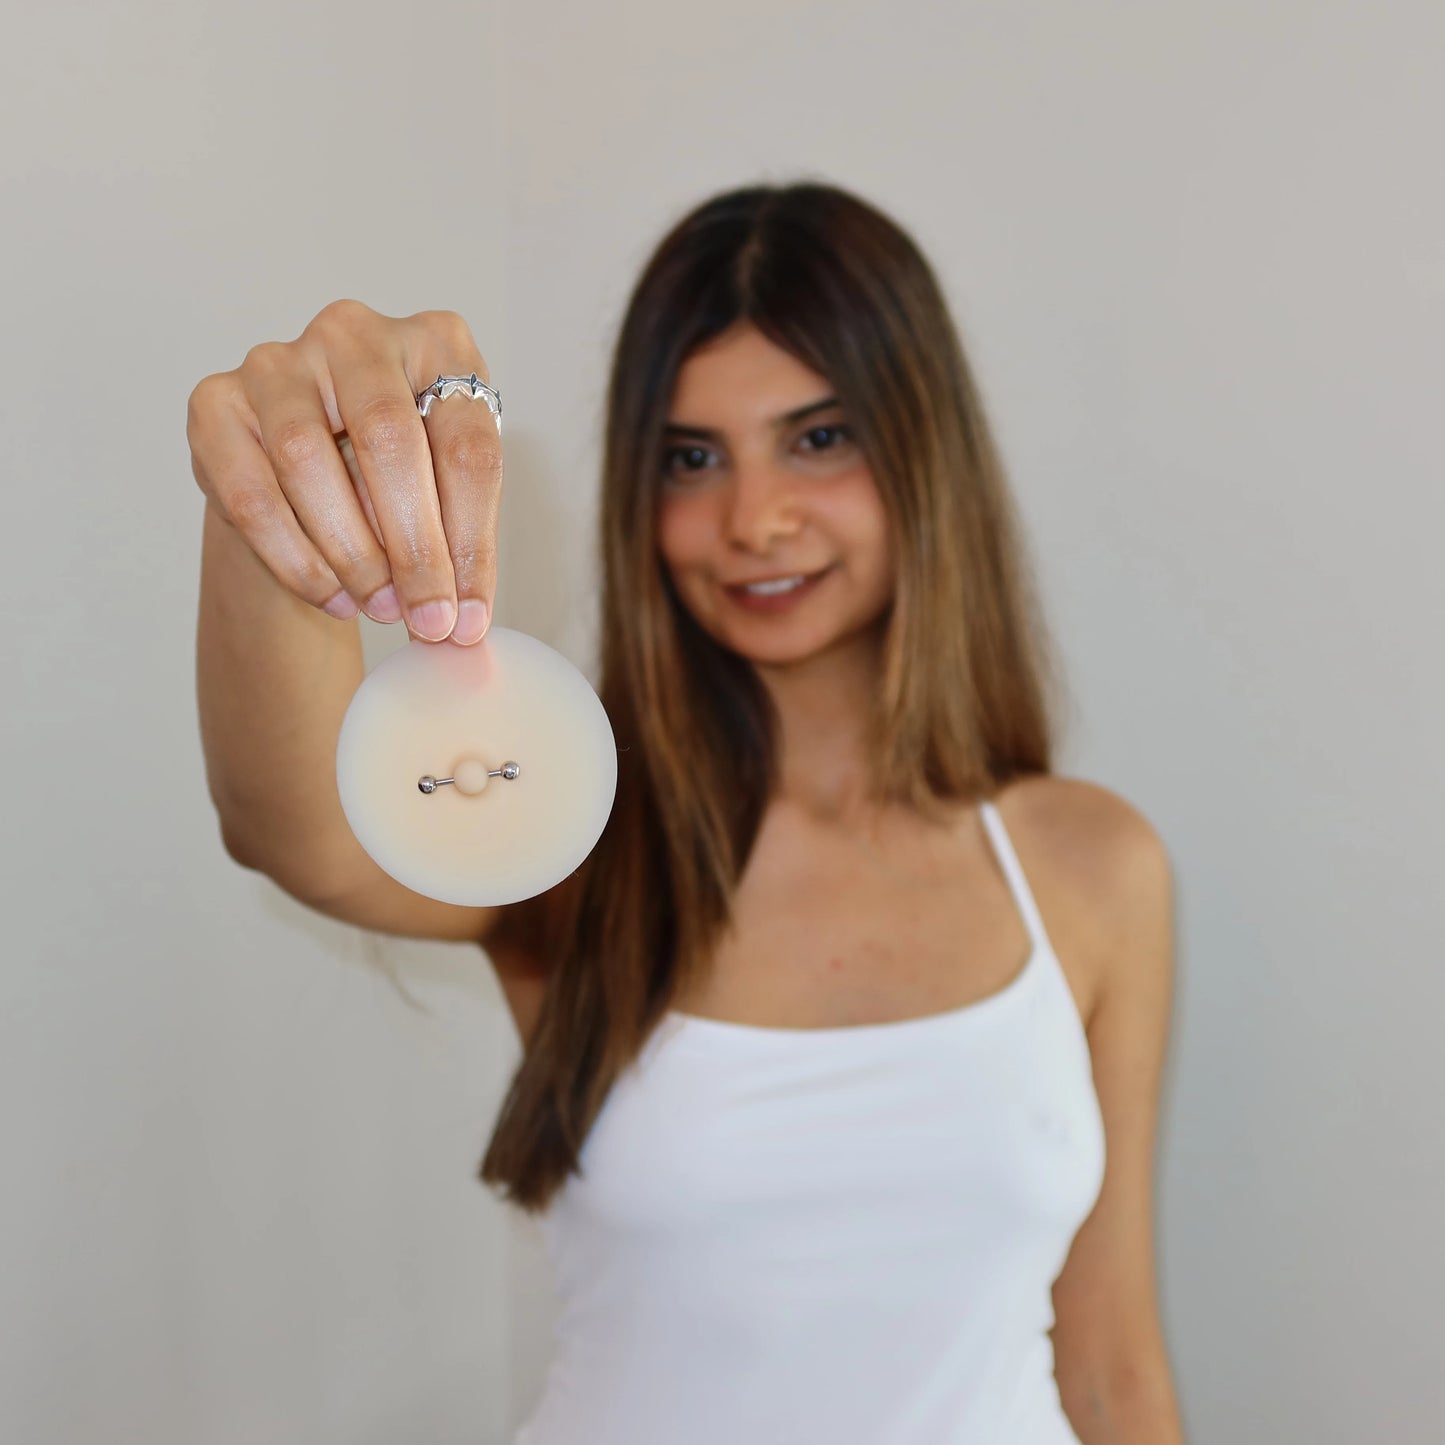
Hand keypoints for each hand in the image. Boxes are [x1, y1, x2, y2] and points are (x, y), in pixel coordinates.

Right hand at [187, 298, 500, 644]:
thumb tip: (460, 623)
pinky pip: (251, 493)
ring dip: (352, 555)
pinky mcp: (216, 403)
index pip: (466, 445)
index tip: (469, 615)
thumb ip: (456, 544)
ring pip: (307, 461)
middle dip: (414, 549)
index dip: (471, 541)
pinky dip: (296, 559)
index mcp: (437, 344)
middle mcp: (356, 334)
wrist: (311, 470)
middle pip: (388, 440)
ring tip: (381, 608)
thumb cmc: (395, 476)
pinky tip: (332, 596)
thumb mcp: (443, 495)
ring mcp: (279, 362)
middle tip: (426, 619)